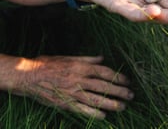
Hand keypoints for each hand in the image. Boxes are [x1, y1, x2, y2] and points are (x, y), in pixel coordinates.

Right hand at [8, 55, 132, 119]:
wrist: (28, 75)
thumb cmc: (49, 64)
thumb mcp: (69, 57)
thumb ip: (87, 58)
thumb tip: (102, 58)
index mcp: (81, 67)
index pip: (105, 72)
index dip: (118, 77)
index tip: (128, 81)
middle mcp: (79, 79)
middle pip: (104, 86)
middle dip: (120, 91)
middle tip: (131, 95)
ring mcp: (72, 92)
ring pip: (96, 99)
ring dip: (111, 103)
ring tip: (123, 106)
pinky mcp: (65, 103)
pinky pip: (82, 109)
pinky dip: (93, 113)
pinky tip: (104, 116)